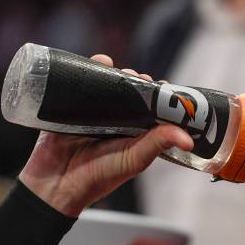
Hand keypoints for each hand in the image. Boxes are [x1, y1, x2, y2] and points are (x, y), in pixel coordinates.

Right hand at [18, 54, 193, 216]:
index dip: (159, 95)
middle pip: (130, 91)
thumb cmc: (100, 175)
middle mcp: (117, 120)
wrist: (56, 184)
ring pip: (107, 84)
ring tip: (119, 69)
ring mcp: (94, 112)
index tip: (162, 85)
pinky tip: (101, 61)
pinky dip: (90, 68)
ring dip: (115, 72)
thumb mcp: (134, 158)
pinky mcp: (70, 107)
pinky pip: (81, 83)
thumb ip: (158, 145)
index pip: (152, 107)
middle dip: (136, 80)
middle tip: (138, 77)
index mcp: (136, 131)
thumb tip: (188, 139)